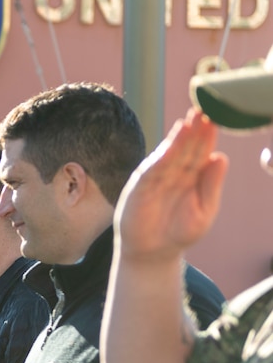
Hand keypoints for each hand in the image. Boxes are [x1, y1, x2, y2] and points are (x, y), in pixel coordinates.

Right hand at [115, 108, 227, 263]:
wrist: (153, 254)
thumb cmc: (179, 233)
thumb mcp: (204, 212)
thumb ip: (211, 186)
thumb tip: (221, 158)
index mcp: (192, 177)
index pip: (202, 151)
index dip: (209, 135)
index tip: (219, 116)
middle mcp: (174, 173)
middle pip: (187, 147)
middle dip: (196, 128)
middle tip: (207, 108)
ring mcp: (156, 178)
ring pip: (170, 154)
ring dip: (180, 137)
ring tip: (191, 120)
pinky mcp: (141, 188)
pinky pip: (153, 169)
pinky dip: (162, 156)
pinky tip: (171, 143)